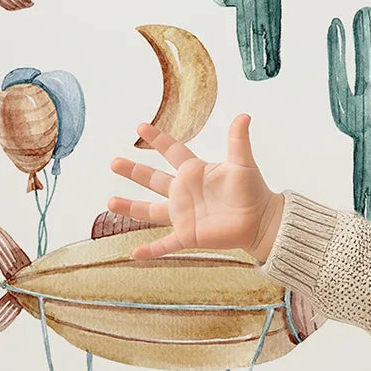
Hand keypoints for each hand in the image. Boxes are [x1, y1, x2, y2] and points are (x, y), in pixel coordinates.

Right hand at [108, 115, 282, 261]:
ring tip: (110, 201)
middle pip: (153, 179)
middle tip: (114, 162)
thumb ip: (238, 140)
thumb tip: (244, 115)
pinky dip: (151, 250)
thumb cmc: (253, 190)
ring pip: (150, 211)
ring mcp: (184, 214)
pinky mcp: (188, 235)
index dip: (158, 139)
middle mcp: (184, 192)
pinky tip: (133, 254)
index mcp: (195, 172)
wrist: (261, 220)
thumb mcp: (243, 163)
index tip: (141, 127)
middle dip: (134, 171)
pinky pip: (165, 244)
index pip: (173, 152)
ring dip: (131, 207)